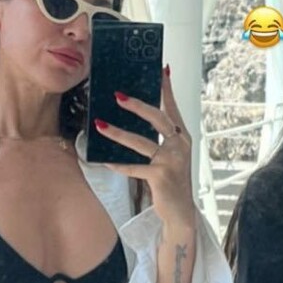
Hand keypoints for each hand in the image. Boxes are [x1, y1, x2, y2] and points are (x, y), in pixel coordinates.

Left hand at [93, 67, 195, 227]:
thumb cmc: (172, 182)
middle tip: (118, 95)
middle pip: (158, 119)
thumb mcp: (170, 157)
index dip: (167, 89)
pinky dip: (118, 164)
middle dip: (137, 105)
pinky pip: (134, 167)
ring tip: (100, 124)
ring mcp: (171, 161)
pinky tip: (104, 160)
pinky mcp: (160, 176)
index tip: (162, 70)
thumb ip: (160, 139)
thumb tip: (137, 119)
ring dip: (117, 133)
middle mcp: (179, 146)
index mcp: (182, 138)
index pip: (173, 108)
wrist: (180, 212)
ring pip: (141, 142)